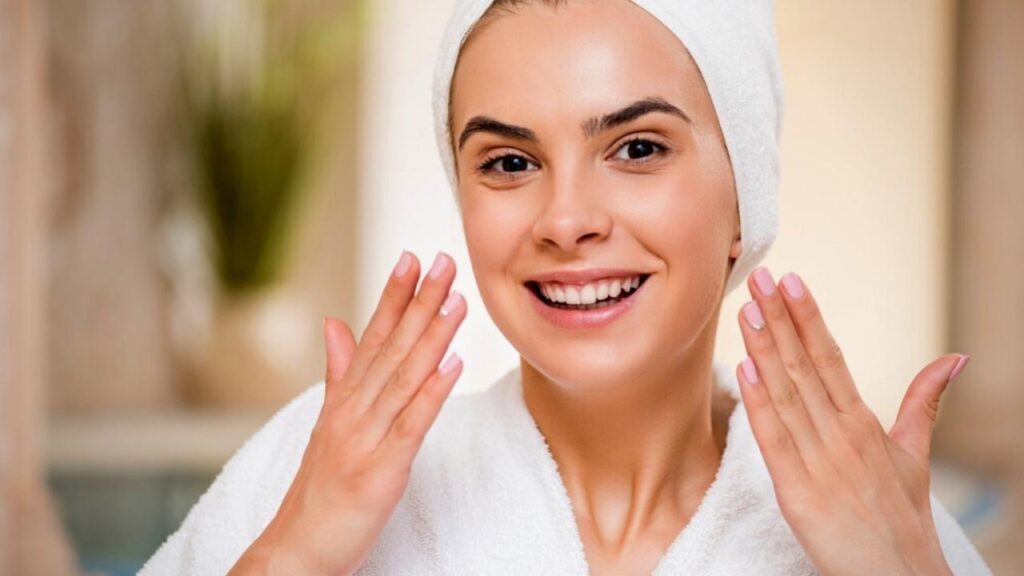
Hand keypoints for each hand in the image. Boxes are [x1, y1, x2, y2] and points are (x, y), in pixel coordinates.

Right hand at [229, 251, 466, 575]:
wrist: (296, 550)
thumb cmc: (317, 490)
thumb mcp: (328, 424)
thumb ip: (337, 372)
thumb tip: (336, 322)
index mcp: (344, 399)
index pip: (372, 337)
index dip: (393, 296)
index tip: (413, 258)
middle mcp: (353, 410)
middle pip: (391, 347)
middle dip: (418, 302)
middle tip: (442, 260)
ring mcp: (365, 438)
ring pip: (403, 377)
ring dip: (431, 335)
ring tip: (456, 299)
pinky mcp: (380, 470)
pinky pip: (411, 425)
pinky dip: (432, 391)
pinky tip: (453, 362)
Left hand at [735, 267, 967, 575]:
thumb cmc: (901, 520)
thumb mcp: (913, 456)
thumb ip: (923, 403)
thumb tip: (954, 359)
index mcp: (863, 423)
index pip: (831, 357)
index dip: (808, 317)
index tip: (790, 280)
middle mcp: (843, 436)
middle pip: (807, 366)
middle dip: (781, 319)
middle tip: (760, 275)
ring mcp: (821, 463)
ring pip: (788, 395)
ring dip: (766, 349)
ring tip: (747, 308)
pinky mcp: (800, 495)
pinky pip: (775, 442)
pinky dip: (761, 404)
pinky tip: (747, 369)